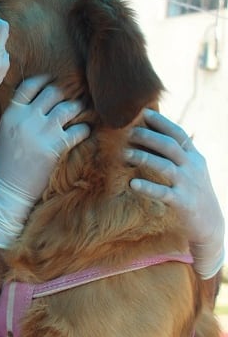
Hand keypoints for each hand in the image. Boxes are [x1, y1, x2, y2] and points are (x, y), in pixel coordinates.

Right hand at [0, 75, 89, 200]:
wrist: (8, 187)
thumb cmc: (6, 160)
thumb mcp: (5, 131)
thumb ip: (18, 114)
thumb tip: (35, 99)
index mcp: (12, 113)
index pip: (30, 85)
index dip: (44, 80)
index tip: (53, 80)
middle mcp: (27, 119)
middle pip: (53, 92)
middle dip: (64, 94)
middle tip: (70, 99)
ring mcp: (42, 132)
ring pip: (68, 108)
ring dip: (77, 109)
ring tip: (79, 112)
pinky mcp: (55, 147)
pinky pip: (78, 130)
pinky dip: (84, 130)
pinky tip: (83, 132)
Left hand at [125, 108, 224, 278]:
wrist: (210, 225)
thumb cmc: (193, 193)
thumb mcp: (190, 170)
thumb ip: (175, 153)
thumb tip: (153, 134)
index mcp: (194, 157)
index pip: (178, 134)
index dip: (161, 122)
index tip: (143, 111)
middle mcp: (192, 168)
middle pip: (170, 146)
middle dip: (148, 136)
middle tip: (127, 130)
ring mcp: (188, 185)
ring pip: (165, 166)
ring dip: (144, 158)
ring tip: (125, 153)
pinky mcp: (182, 203)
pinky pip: (163, 193)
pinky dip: (148, 188)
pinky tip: (132, 184)